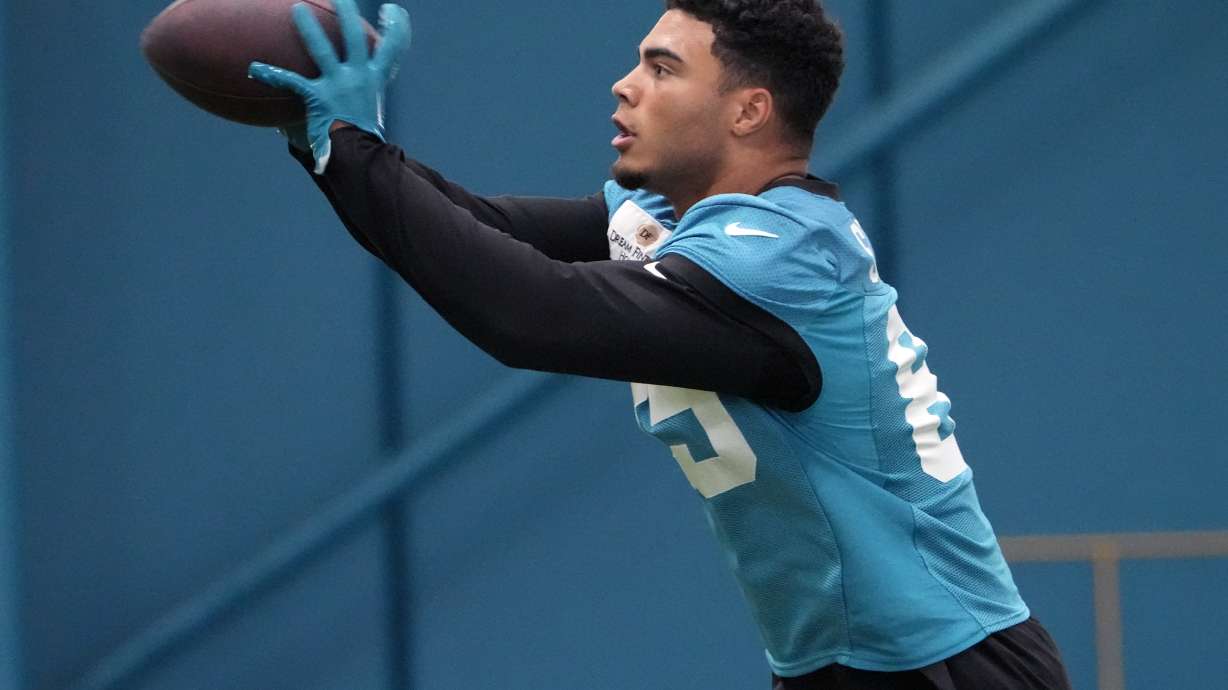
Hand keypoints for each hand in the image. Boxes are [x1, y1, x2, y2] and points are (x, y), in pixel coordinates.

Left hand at [249, 0, 411, 173]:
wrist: (359, 157)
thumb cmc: (363, 140)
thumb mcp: (368, 114)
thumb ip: (357, 99)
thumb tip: (345, 98)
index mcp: (375, 80)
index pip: (392, 49)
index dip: (395, 29)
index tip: (392, 12)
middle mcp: (360, 77)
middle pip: (355, 36)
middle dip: (347, 13)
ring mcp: (340, 85)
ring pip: (322, 50)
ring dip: (308, 28)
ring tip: (296, 9)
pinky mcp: (319, 97)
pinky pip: (292, 82)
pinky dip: (272, 75)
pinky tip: (255, 68)